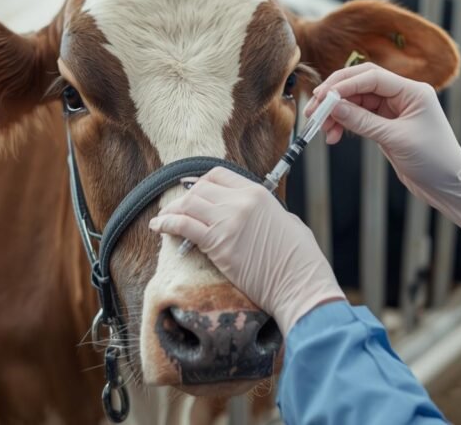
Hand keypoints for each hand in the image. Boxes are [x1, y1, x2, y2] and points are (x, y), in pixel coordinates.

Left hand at [148, 168, 345, 333]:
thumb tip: (252, 216)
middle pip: (199, 189)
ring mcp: (228, 222)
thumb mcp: (287, 222)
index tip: (192, 192)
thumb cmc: (301, 259)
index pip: (219, 175)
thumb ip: (265, 212)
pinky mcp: (218, 245)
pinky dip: (167, 225)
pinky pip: (184, 226)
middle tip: (176, 210)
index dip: (201, 183)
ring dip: (172, 211)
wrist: (301, 284)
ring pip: (188, 205)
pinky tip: (159, 228)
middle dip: (184, 199)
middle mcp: (241, 202)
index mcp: (258, 193)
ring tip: (163, 219)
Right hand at [309, 63, 460, 230]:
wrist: (449, 185)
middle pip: (361, 84)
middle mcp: (403, 95)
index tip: (322, 97)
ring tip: (323, 129)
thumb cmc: (433, 160)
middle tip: (314, 109)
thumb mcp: (395, 139)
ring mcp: (394, 110)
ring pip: (357, 102)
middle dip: (336, 95)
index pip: (372, 77)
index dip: (344, 84)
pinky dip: (345, 124)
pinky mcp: (387, 125)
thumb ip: (362, 121)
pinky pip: (360, 117)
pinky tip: (334, 136)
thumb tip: (333, 105)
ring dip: (338, 113)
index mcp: (412, 91)